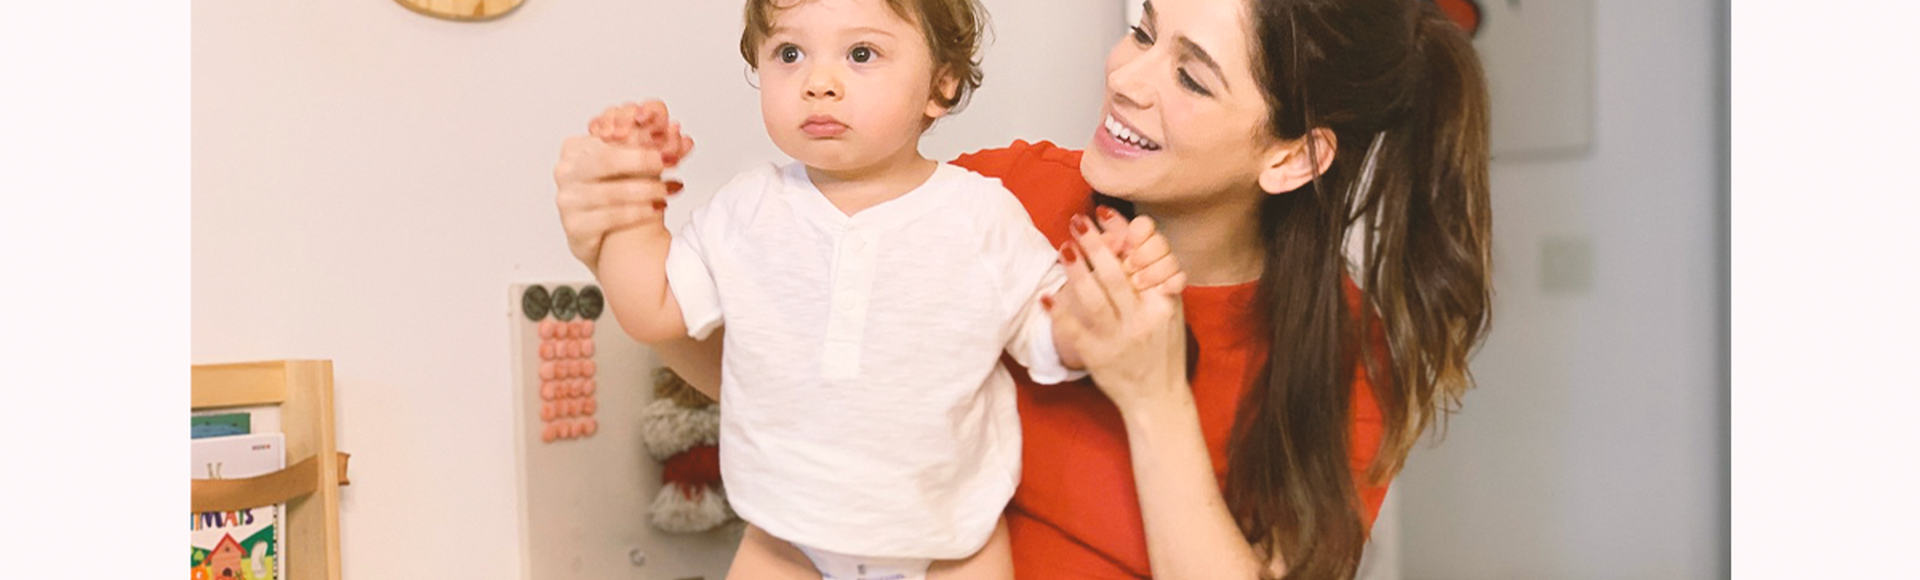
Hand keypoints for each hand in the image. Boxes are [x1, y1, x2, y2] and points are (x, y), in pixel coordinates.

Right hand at [552, 101, 694, 268]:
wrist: (599, 234)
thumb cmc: (612, 191)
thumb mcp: (627, 162)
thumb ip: (646, 144)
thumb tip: (675, 129)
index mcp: (575, 148)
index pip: (608, 135)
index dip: (640, 136)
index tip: (668, 135)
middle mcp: (566, 171)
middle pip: (607, 161)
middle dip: (643, 161)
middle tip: (670, 161)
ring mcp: (567, 199)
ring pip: (612, 192)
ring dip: (646, 190)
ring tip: (668, 189)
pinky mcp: (574, 226)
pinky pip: (611, 217)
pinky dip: (639, 212)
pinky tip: (657, 209)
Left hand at [1047, 212, 1189, 411]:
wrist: (1157, 398)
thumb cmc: (1164, 349)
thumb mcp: (1169, 313)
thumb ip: (1156, 281)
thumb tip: (1129, 241)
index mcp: (1161, 305)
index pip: (1145, 261)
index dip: (1122, 235)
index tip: (1103, 215)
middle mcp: (1140, 320)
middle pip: (1115, 275)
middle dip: (1095, 244)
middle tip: (1078, 221)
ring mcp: (1117, 339)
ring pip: (1093, 299)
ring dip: (1076, 271)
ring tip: (1064, 248)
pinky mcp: (1096, 356)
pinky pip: (1074, 330)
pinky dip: (1058, 312)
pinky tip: (1046, 296)